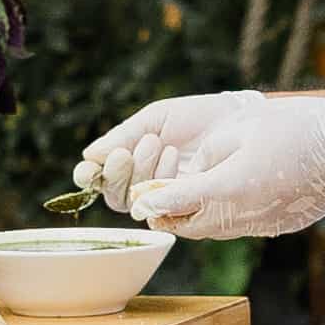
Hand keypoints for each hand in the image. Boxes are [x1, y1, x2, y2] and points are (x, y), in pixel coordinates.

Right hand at [71, 90, 246, 213]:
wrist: (237, 120)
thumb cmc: (196, 118)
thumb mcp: (156, 119)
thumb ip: (124, 136)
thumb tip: (90, 156)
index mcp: (129, 162)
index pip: (99, 177)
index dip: (88, 176)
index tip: (87, 170)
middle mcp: (143, 184)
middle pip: (113, 195)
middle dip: (115, 174)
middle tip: (124, 152)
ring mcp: (165, 198)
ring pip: (135, 202)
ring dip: (139, 173)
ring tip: (156, 143)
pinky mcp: (186, 206)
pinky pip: (163, 204)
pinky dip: (162, 179)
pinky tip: (172, 156)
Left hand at [114, 89, 324, 243]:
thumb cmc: (294, 129)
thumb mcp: (239, 131)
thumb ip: (205, 157)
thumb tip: (186, 176)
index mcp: (225, 189)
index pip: (170, 204)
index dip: (148, 200)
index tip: (136, 197)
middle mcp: (238, 217)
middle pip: (185, 227)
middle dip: (166, 213)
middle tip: (154, 196)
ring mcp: (258, 226)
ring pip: (209, 230)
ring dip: (193, 215)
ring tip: (184, 195)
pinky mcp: (274, 227)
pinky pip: (235, 226)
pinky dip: (220, 215)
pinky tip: (223, 194)